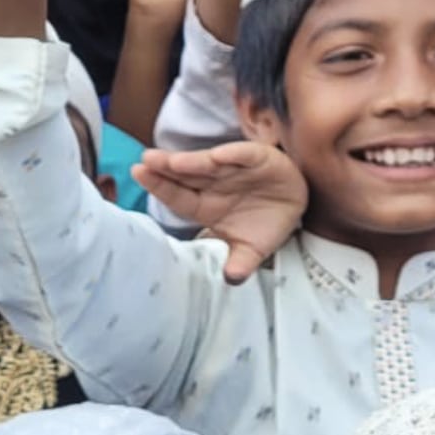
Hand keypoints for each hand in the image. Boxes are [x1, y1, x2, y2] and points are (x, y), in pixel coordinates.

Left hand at [133, 142, 307, 284]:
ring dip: (192, 161)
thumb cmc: (263, 222)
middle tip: (144, 162)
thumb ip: (240, 262)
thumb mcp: (252, 248)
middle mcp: (214, 183)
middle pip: (185, 175)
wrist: (295, 202)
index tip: (140, 175)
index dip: (160, 188)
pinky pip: (243, 156)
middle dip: (165, 168)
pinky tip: (219, 155)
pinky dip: (233, 155)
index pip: (177, 197)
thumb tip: (231, 279)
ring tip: (171, 161)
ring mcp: (233, 169)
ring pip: (208, 163)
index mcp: (205, 205)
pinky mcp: (257, 158)